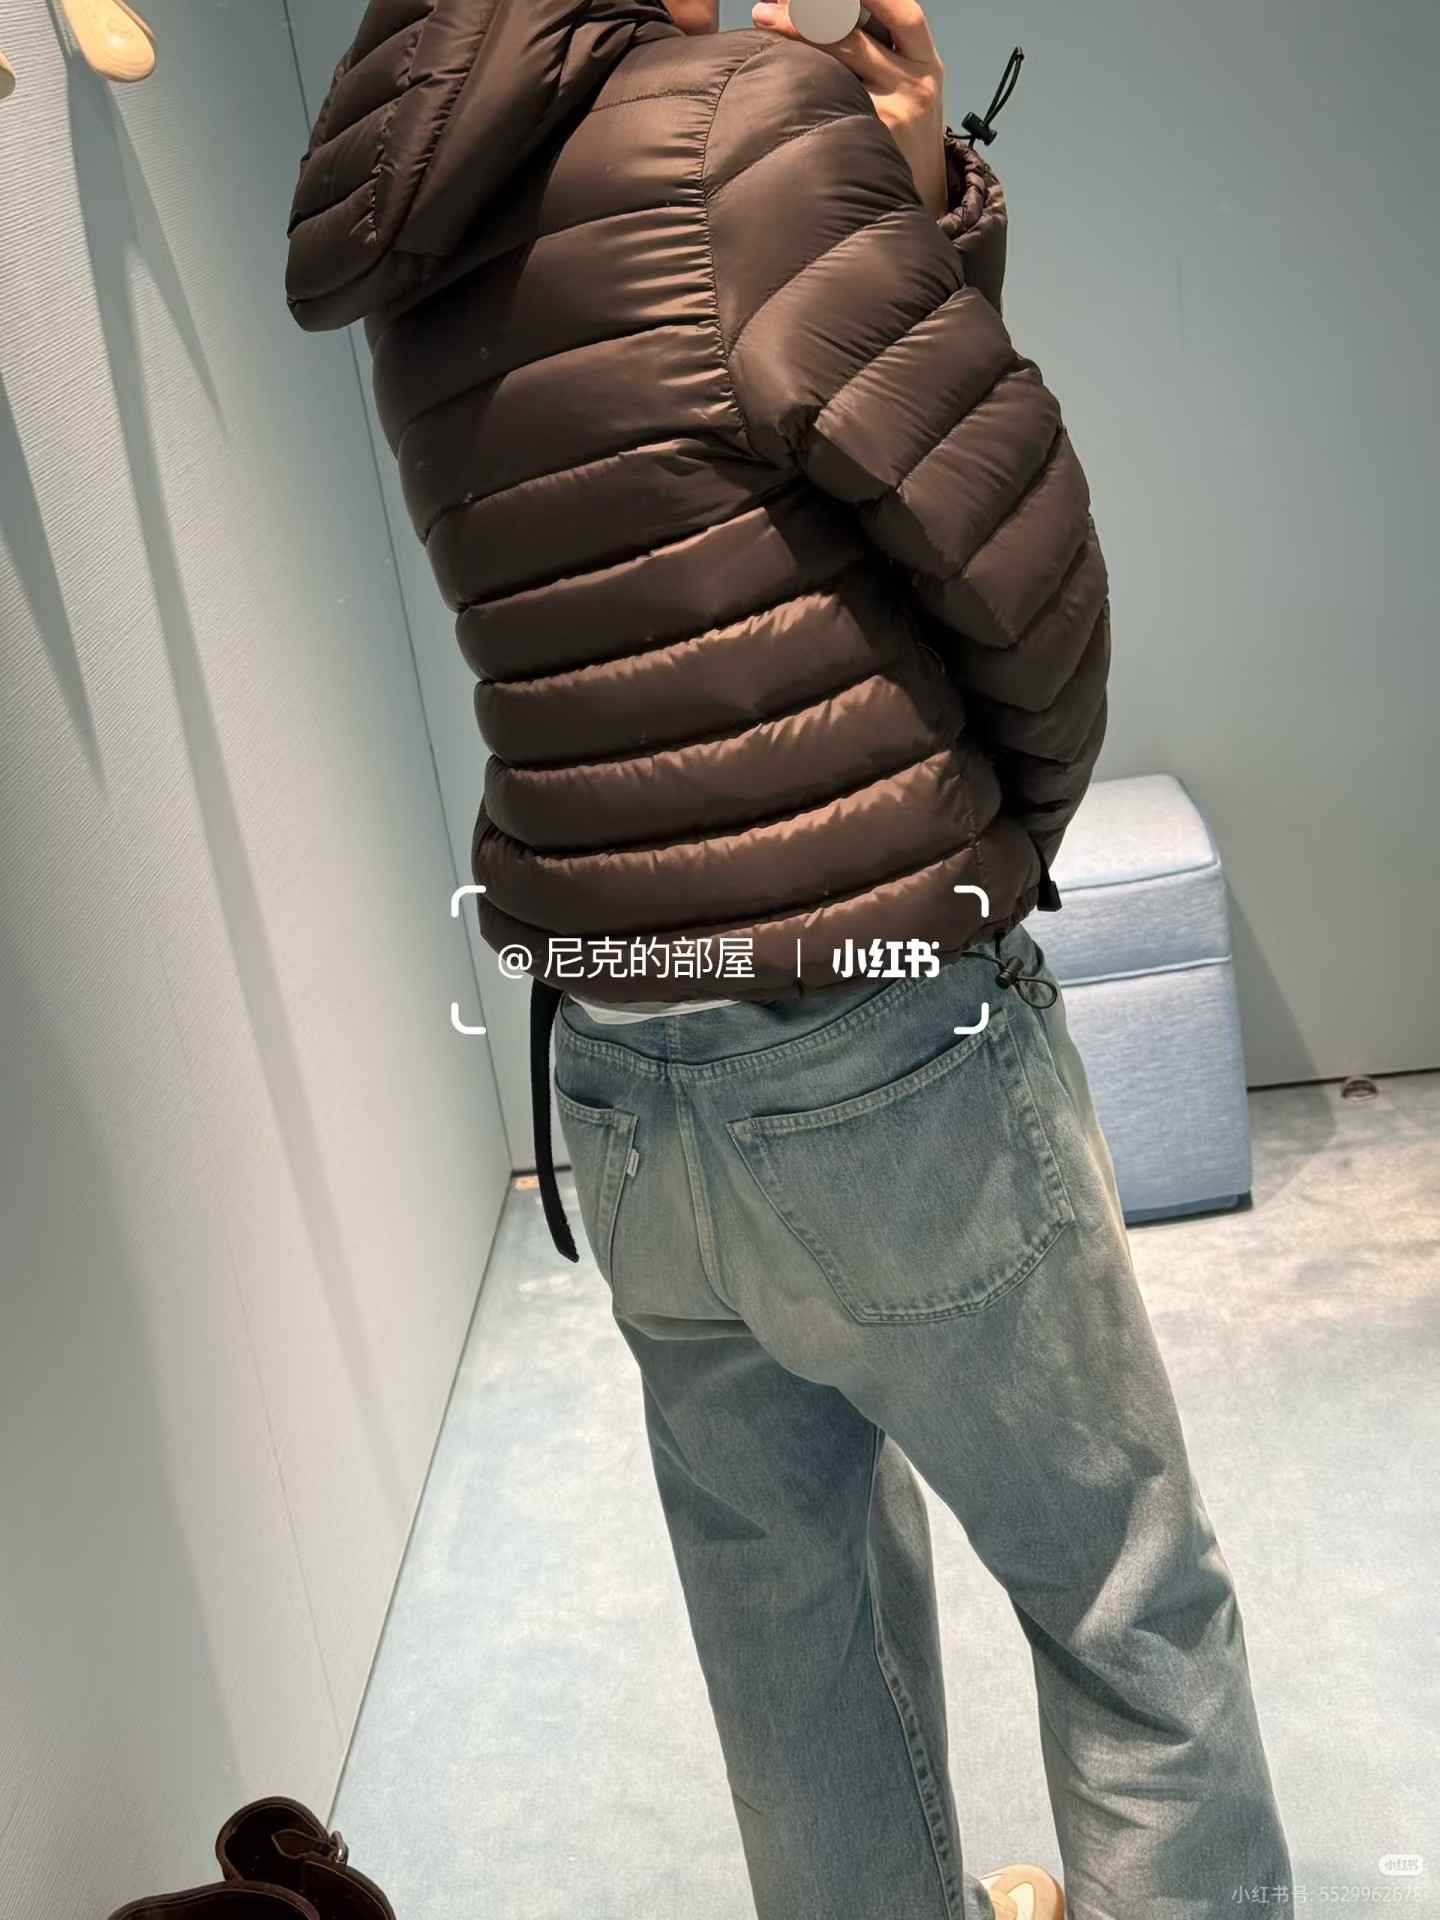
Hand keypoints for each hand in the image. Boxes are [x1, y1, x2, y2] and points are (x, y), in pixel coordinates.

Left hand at [750, 0, 947, 217]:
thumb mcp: (909, 85)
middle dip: (808, 14)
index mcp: (926, 63)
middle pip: (855, 38)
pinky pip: (830, 105)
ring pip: (837, 67)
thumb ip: (879, 49)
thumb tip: (819, 12)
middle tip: (769, 7)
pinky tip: (775, 75)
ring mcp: (892, 117)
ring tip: (763, 23)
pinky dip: (800, 85)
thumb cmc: (905, 136)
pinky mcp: (869, 146)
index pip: (904, 13)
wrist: (920, 200)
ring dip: (795, 40)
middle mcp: (913, 86)